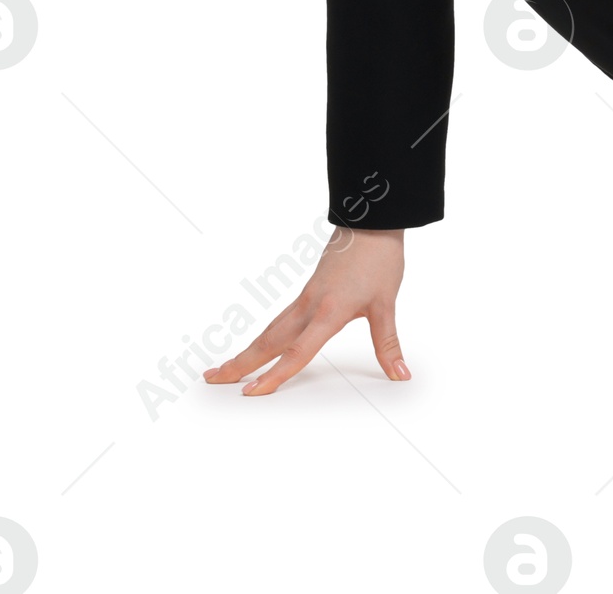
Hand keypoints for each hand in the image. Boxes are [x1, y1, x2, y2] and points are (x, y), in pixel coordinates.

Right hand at [202, 226, 408, 395]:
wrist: (372, 220)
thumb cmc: (378, 257)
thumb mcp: (386, 304)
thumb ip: (388, 343)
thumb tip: (399, 373)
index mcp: (328, 311)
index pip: (297, 351)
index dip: (275, 375)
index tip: (251, 393)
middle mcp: (310, 305)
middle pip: (270, 340)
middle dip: (241, 363)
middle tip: (212, 380)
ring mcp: (306, 297)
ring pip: (271, 328)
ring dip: (248, 349)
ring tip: (226, 367)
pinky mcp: (309, 290)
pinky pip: (280, 318)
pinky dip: (265, 335)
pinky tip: (261, 343)